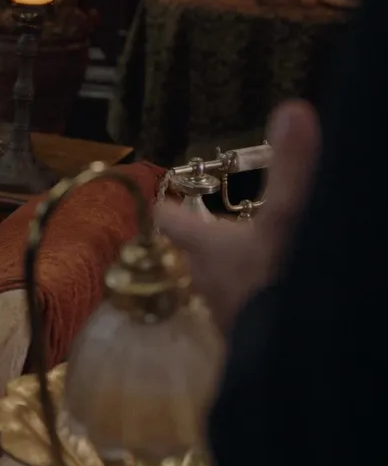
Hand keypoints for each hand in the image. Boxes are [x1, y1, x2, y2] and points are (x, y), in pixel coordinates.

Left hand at [154, 100, 320, 332]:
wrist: (298, 356)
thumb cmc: (279, 283)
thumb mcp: (289, 218)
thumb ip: (293, 167)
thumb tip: (292, 109)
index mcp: (209, 248)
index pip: (174, 221)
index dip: (171, 208)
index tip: (167, 200)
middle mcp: (210, 282)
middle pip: (199, 255)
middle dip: (209, 241)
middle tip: (223, 228)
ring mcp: (230, 315)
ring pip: (225, 285)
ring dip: (236, 272)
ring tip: (258, 259)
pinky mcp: (253, 339)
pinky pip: (251, 311)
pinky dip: (261, 299)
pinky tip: (283, 297)